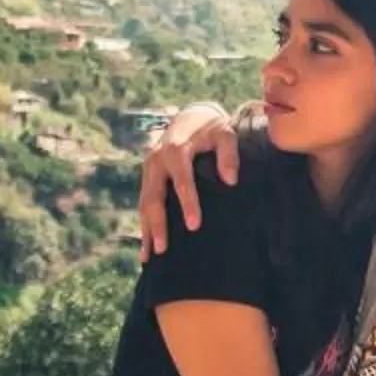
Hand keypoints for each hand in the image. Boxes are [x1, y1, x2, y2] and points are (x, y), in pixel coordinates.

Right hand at [137, 103, 236, 254]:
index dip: (188, 203)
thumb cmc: (211, 128)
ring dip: (146, 230)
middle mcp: (156, 161)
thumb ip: (229, 153)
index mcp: (176, 149)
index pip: (181, 180)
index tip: (195, 225)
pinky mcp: (147, 178)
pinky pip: (144, 204)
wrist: (189, 117)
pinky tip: (146, 247)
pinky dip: (144, 225)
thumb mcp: (225, 132)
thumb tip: (231, 180)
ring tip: (149, 258)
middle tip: (163, 250)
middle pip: (154, 197)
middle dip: (157, 224)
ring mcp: (148, 170)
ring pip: (144, 204)